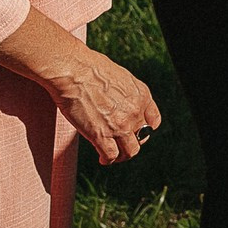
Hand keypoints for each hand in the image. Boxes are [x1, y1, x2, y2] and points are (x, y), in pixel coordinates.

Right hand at [0, 9, 160, 164]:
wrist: (74, 71)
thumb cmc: (90, 68)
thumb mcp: (120, 77)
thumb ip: (125, 92)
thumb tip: (118, 100)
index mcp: (142, 96)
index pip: (153, 121)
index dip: (144, 129)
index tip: (135, 131)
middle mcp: (135, 112)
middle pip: (142, 138)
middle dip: (132, 142)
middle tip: (122, 144)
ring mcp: (120, 126)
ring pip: (130, 151)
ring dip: (123, 156)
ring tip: (113, 156)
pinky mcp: (101, 136)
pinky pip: (111, 156)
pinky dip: (107, 160)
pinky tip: (102, 159)